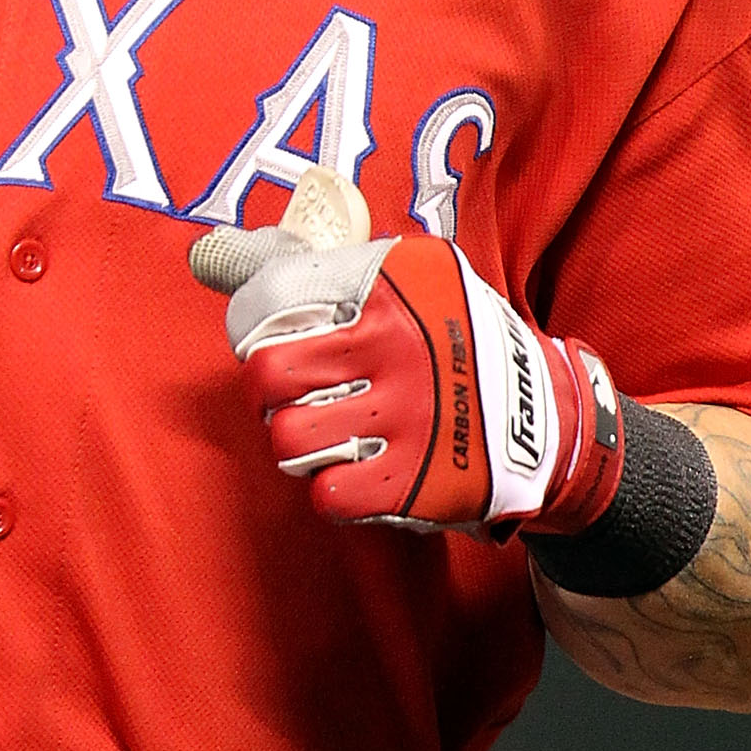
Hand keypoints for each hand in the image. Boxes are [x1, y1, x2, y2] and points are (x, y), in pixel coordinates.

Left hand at [213, 225, 623, 533]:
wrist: (544, 414)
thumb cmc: (447, 339)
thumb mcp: (401, 278)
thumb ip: (309, 265)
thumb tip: (206, 256)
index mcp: (388, 285)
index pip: (270, 299)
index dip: (251, 326)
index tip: (273, 339)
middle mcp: (397, 345)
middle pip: (266, 375)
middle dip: (268, 390)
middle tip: (295, 392)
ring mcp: (408, 415)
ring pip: (289, 440)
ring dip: (297, 443)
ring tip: (325, 432)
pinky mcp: (418, 479)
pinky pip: (328, 494)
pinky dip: (331, 487)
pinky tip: (354, 468)